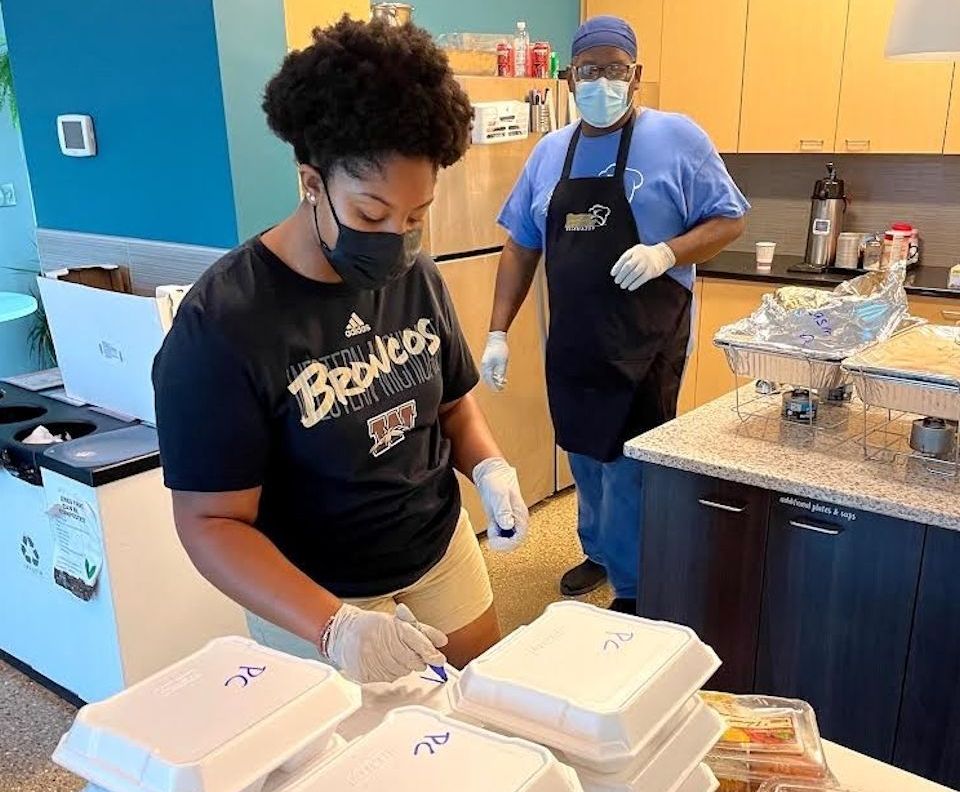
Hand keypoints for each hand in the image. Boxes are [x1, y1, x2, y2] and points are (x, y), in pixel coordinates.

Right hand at [324, 603, 447, 683]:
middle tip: (413, 657)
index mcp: (394, 627)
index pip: (419, 643)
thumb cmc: (372, 625)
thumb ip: (422, 631)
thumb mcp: (398, 621)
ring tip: (393, 656)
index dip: (431, 653)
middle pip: (412, 661)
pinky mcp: (365, 673)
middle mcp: (384, 643)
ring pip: (401, 672)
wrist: (342, 631)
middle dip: (417, 661)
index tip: (439, 659)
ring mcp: (374, 659)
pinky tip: (384, 663)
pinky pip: (387, 679)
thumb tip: (442, 641)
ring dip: (403, 667)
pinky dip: (390, 673)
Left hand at [472, 457, 528, 550]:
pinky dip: (496, 535)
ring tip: (492, 528)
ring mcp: (510, 520)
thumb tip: (508, 525)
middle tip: (492, 536)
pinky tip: (491, 527)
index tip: (496, 542)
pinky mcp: (502, 519)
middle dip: (503, 543)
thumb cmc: (496, 481)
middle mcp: (517, 519)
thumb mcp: (498, 495)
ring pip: (508, 539)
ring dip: (499, 539)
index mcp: (520, 514)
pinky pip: (502, 534)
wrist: (490, 473)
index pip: (520, 537)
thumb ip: (503, 510)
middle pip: (515, 541)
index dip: (508, 543)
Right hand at [480, 331, 508, 390]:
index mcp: (487, 366)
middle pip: (487, 379)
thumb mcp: (503, 362)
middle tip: (500, 388)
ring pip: (488, 375)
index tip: (499, 389)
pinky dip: (493, 375)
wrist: (496, 337)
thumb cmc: (500, 348)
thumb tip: (500, 380)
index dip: (494, 386)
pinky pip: (489, 371)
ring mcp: (485, 363)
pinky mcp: (488, 361)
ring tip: (501, 383)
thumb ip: (501, 371)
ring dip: (494, 380)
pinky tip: (499, 375)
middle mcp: (484, 366)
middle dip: (493, 384)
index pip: (489, 380)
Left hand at [610, 242, 675, 290]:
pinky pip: (642, 278)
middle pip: (628, 266)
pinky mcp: (652, 271)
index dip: (617, 267)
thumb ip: (628, 259)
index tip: (613, 274)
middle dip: (621, 275)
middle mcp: (640, 255)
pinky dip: (635, 284)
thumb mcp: (636, 252)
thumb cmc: (645, 256)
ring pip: (634, 273)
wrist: (662, 255)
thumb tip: (616, 272)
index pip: (624, 258)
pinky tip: (630, 287)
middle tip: (617, 281)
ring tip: (622, 285)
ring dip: (627, 281)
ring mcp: (646, 263)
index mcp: (635, 250)